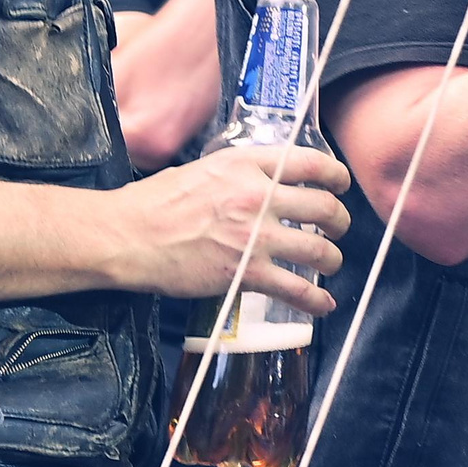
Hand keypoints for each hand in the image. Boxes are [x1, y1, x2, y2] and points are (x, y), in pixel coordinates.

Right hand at [124, 147, 353, 314]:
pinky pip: (295, 288)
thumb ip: (239, 173)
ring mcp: (254, 237)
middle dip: (339, 219)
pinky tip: (324, 304)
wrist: (127, 236)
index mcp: (245, 166)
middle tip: (338, 227)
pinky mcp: (245, 273)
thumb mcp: (203, 169)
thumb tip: (264, 179)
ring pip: (318, 249)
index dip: (335, 175)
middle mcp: (257, 197)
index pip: (309, 162)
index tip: (340, 184)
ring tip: (332, 261)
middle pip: (323, 206)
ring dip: (333, 258)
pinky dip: (315, 299)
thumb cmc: (155, 202)